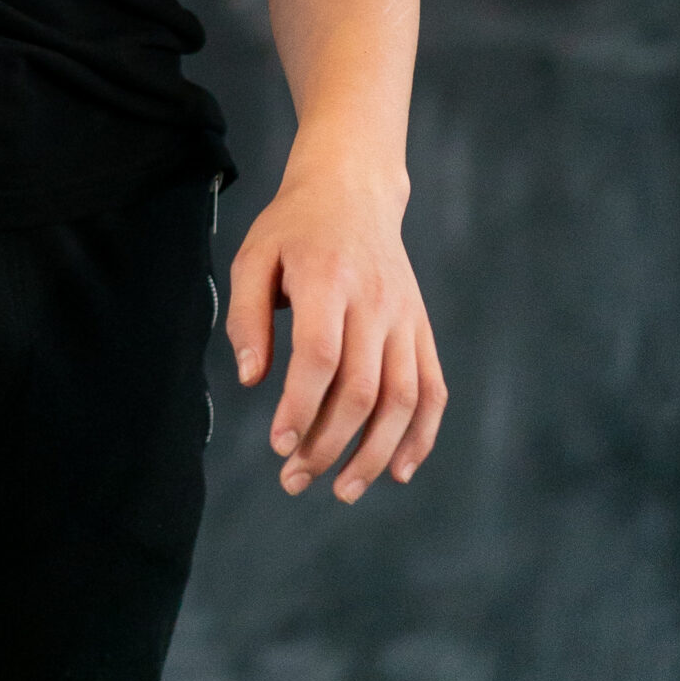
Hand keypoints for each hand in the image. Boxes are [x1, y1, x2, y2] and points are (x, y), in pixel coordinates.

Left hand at [226, 152, 446, 503]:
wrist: (353, 190)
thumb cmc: (294, 228)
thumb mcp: (254, 256)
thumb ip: (247, 317)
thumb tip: (251, 380)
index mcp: (329, 280)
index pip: (321, 356)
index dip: (302, 406)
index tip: (278, 444)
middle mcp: (375, 302)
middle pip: (362, 389)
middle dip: (328, 444)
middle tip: (294, 479)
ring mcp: (406, 318)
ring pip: (402, 398)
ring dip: (376, 454)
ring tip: (342, 489)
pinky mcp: (422, 329)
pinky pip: (433, 390)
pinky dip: (422, 435)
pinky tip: (400, 471)